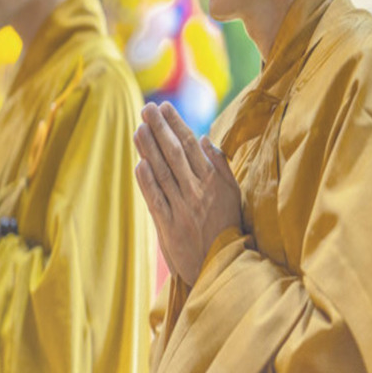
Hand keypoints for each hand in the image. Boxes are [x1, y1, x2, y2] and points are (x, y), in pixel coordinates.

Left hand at [134, 101, 240, 285]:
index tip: (164, 107)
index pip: (191, 146)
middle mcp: (197, 192)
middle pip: (174, 154)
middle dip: (160, 129)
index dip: (176, 125)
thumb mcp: (233, 194)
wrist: (222, 265)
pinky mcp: (169, 227)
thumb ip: (220, 166)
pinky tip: (139, 163)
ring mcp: (182, 208)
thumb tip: (205, 139)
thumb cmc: (228, 226)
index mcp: (213, 181)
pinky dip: (147, 181)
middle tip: (146, 109)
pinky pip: (156, 199)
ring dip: (149, 149)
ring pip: (163, 172)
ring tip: (138, 128)